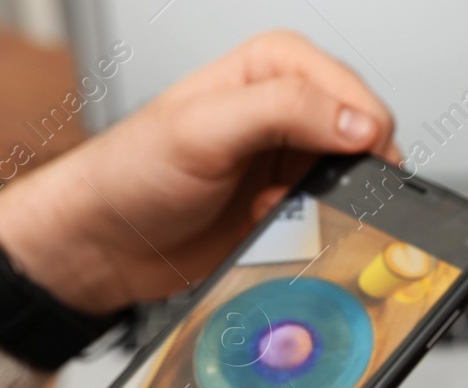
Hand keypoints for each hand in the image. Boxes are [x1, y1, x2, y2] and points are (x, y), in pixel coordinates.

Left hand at [0, 31, 397, 314]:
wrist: (104, 240)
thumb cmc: (132, 173)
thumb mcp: (204, 130)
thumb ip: (283, 111)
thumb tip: (356, 122)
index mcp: (272, 67)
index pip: (352, 93)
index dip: (361, 131)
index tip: (346, 164)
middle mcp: (286, 108)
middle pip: (362, 139)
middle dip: (343, 175)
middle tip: (300, 192)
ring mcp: (287, 160)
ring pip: (348, 184)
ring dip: (322, 206)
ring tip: (272, 209)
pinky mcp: (285, 205)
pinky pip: (327, 219)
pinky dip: (307, 230)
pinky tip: (265, 227)